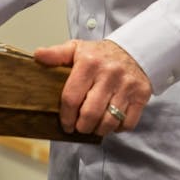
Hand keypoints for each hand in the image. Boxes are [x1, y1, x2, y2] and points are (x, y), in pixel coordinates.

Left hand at [34, 39, 151, 137]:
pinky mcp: (141, 94)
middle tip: (79, 127)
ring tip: (93, 126)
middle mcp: (109, 73)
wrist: (134, 50)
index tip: (65, 124)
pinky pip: (127, 123)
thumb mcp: (77, 49)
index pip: (72, 97)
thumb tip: (37, 55)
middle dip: (81, 127)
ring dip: (98, 130)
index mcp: (90, 62)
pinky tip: (111, 121)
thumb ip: (57, 54)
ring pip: (109, 121)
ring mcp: (127, 85)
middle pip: (90, 114)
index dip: (66, 116)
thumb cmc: (101, 55)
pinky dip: (118, 128)